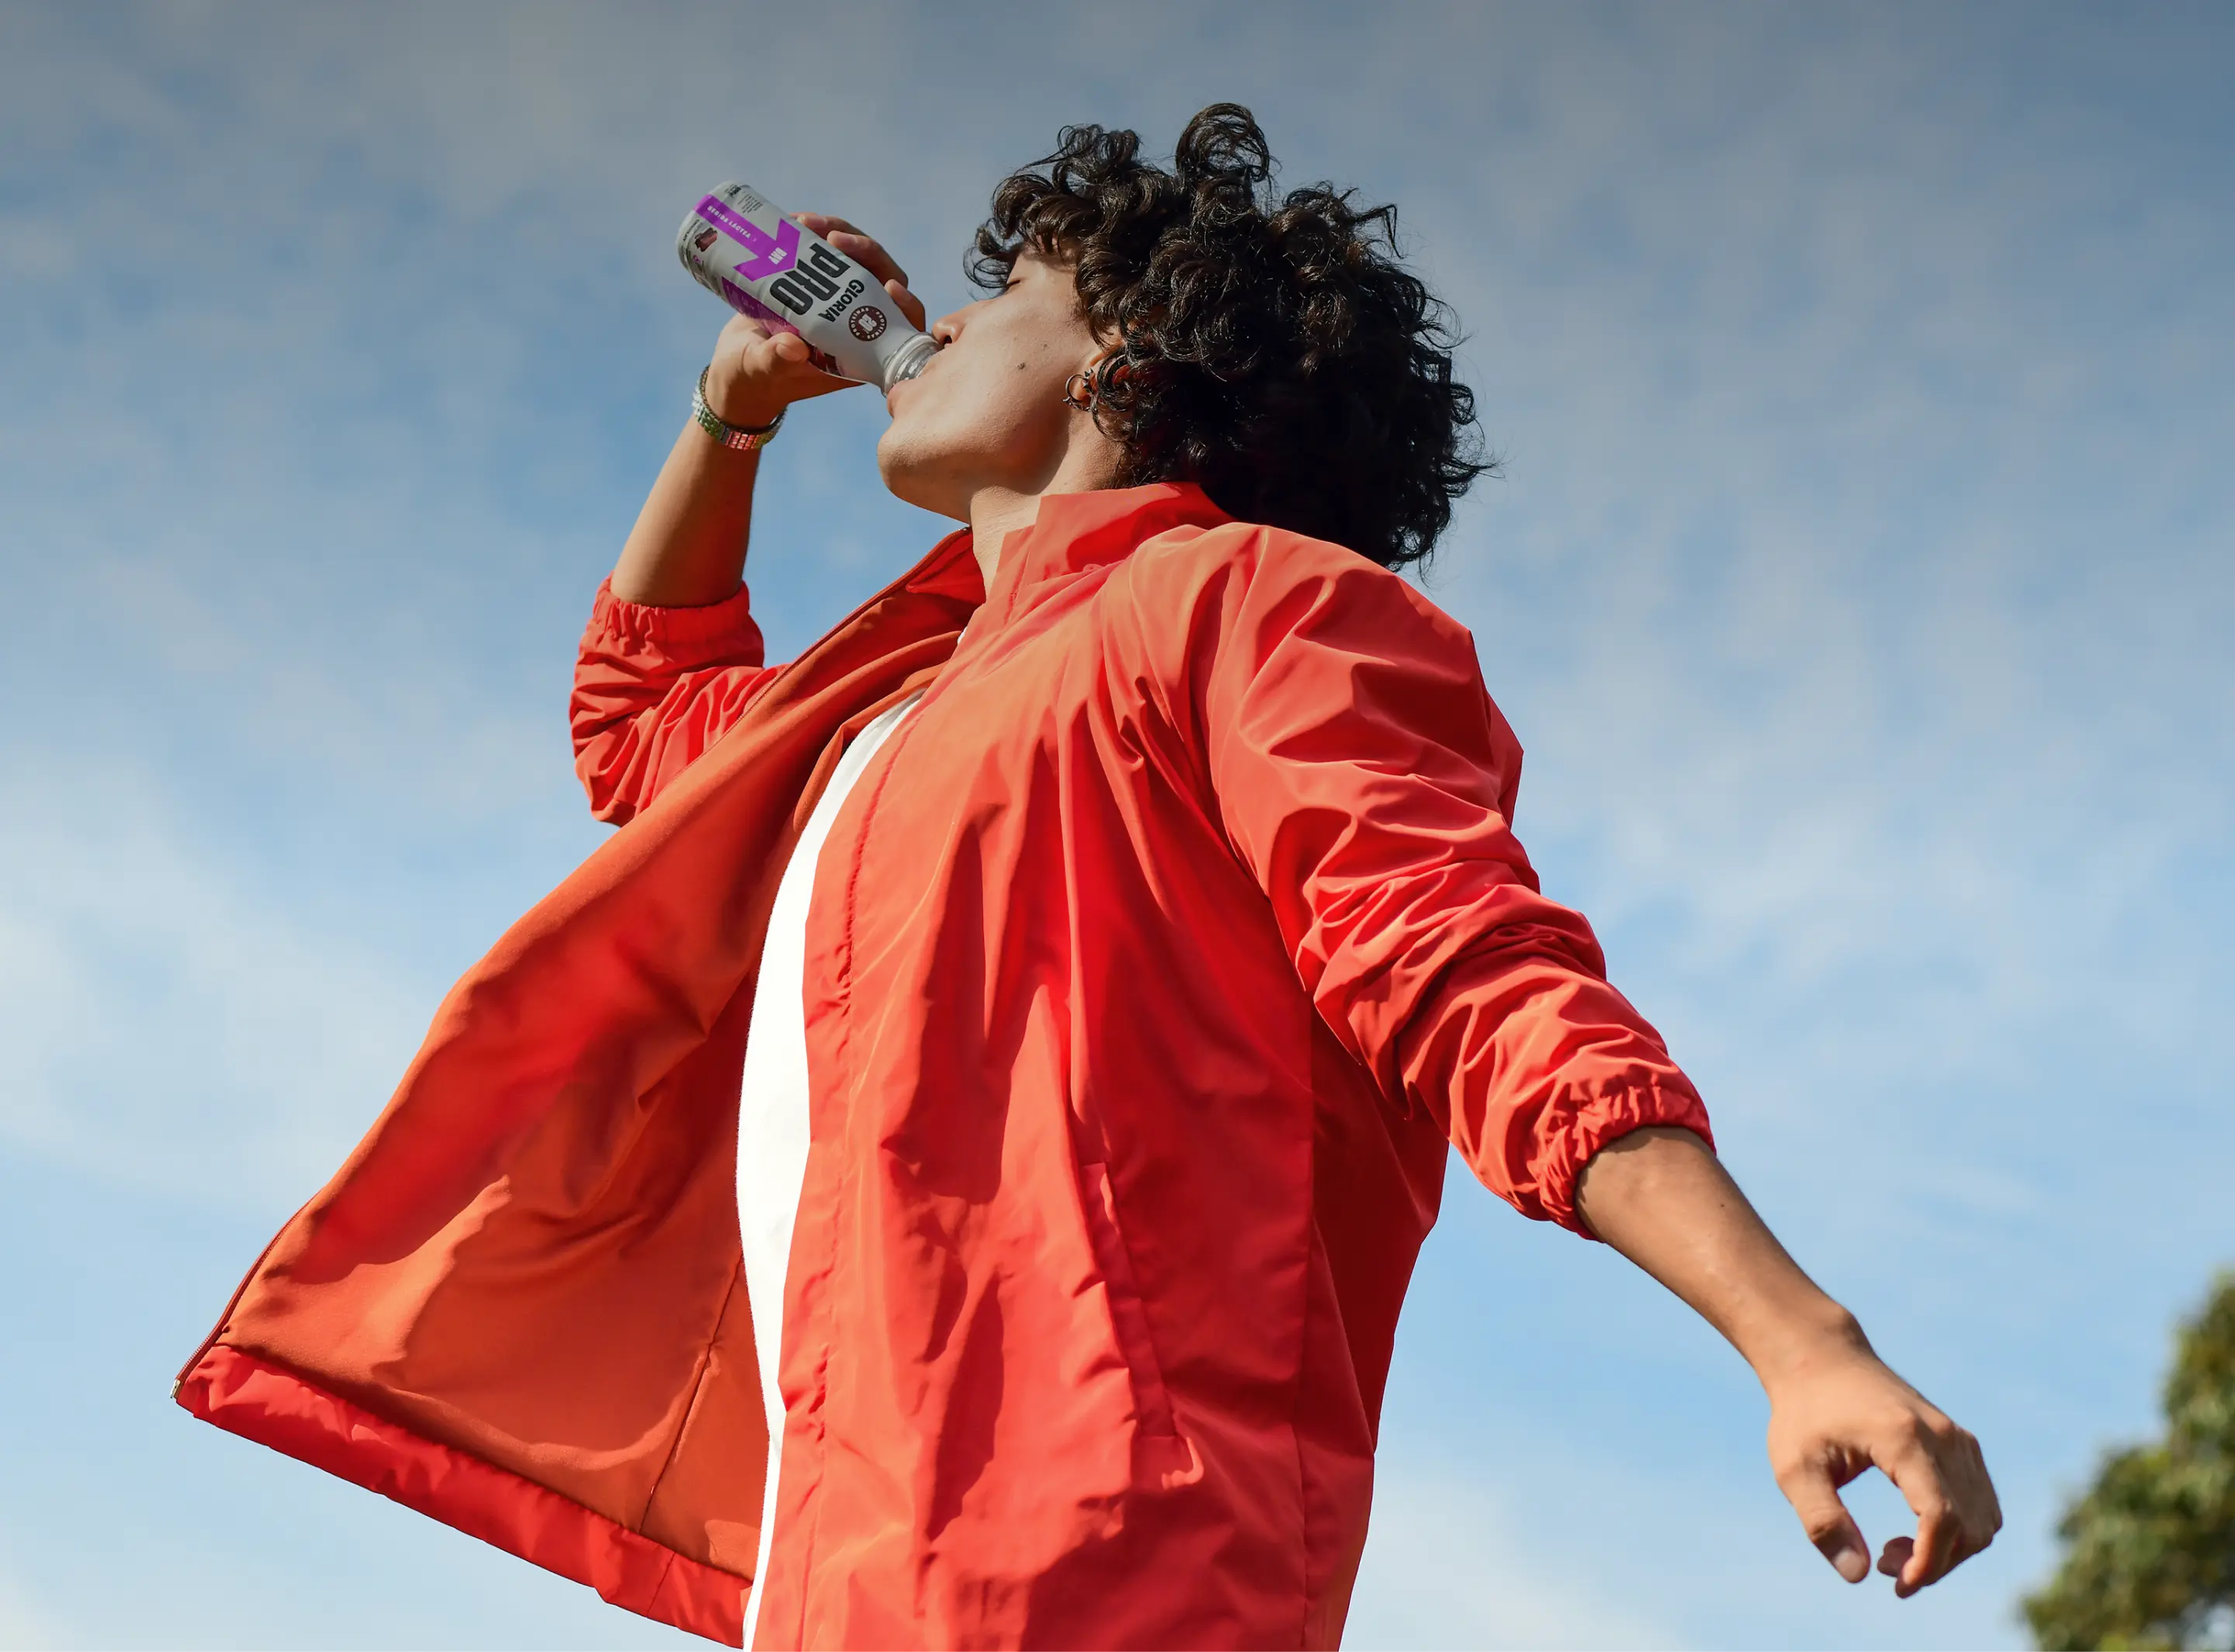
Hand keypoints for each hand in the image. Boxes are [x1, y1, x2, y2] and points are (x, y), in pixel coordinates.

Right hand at [702, 213, 927, 429]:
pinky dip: (818, 233)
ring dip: (840, 234)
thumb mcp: (762, 369)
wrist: (739, 365)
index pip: (899, 327)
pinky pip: (832, 252)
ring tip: (805, 221)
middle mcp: (857, 324)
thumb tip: (793, 348)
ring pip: (860, 259)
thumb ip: (777, 360)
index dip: (905, 306)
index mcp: (859, 354)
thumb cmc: (757, 377)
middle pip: (885, 280)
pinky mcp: (821, 281)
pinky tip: (797, 221)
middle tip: (832, 236)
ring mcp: (841, 299)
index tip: (890, 287)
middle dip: (866, 252)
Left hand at [1765, 1341, 2001, 1595]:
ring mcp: (1958, 1438)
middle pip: (1969, 1526)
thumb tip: (1859, 1576)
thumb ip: (1822, 1521)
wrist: (1821, 1358)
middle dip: (1934, 1562)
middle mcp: (1943, 1436)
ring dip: (1949, 1551)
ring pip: (1983, 1519)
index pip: (1941, 1516)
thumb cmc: (1803, 1413)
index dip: (1928, 1563)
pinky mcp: (1961, 1443)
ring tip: (1892, 1550)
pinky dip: (1959, 1531)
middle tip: (1882, 1564)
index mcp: (1904, 1439)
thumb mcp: (1794, 1467)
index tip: (1897, 1587)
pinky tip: (1914, 1531)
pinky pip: (1981, 1503)